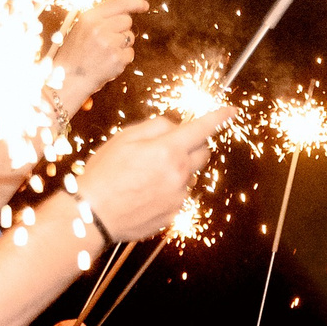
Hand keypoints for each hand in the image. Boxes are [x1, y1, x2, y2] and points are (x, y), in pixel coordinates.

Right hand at [52, 0, 146, 104]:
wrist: (68, 78)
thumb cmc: (76, 53)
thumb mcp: (81, 28)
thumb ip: (100, 19)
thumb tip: (125, 13)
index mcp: (89, 17)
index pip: (120, 3)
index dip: (135, 3)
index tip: (144, 5)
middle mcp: (99, 28)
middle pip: (127, 20)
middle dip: (122, 28)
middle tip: (108, 39)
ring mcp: (109, 44)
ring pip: (130, 37)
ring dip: (122, 44)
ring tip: (105, 52)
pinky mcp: (117, 59)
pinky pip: (130, 53)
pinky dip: (123, 58)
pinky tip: (108, 61)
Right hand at [67, 110, 232, 242]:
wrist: (94, 215)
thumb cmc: (104, 173)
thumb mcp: (124, 138)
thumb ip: (155, 127)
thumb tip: (175, 126)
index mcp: (167, 150)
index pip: (201, 129)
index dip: (218, 118)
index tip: (232, 111)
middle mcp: (179, 174)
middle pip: (203, 153)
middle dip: (194, 145)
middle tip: (170, 146)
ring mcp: (179, 196)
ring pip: (188, 175)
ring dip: (176, 170)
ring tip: (145, 176)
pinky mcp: (175, 213)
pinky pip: (179, 195)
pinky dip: (168, 190)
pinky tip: (144, 193)